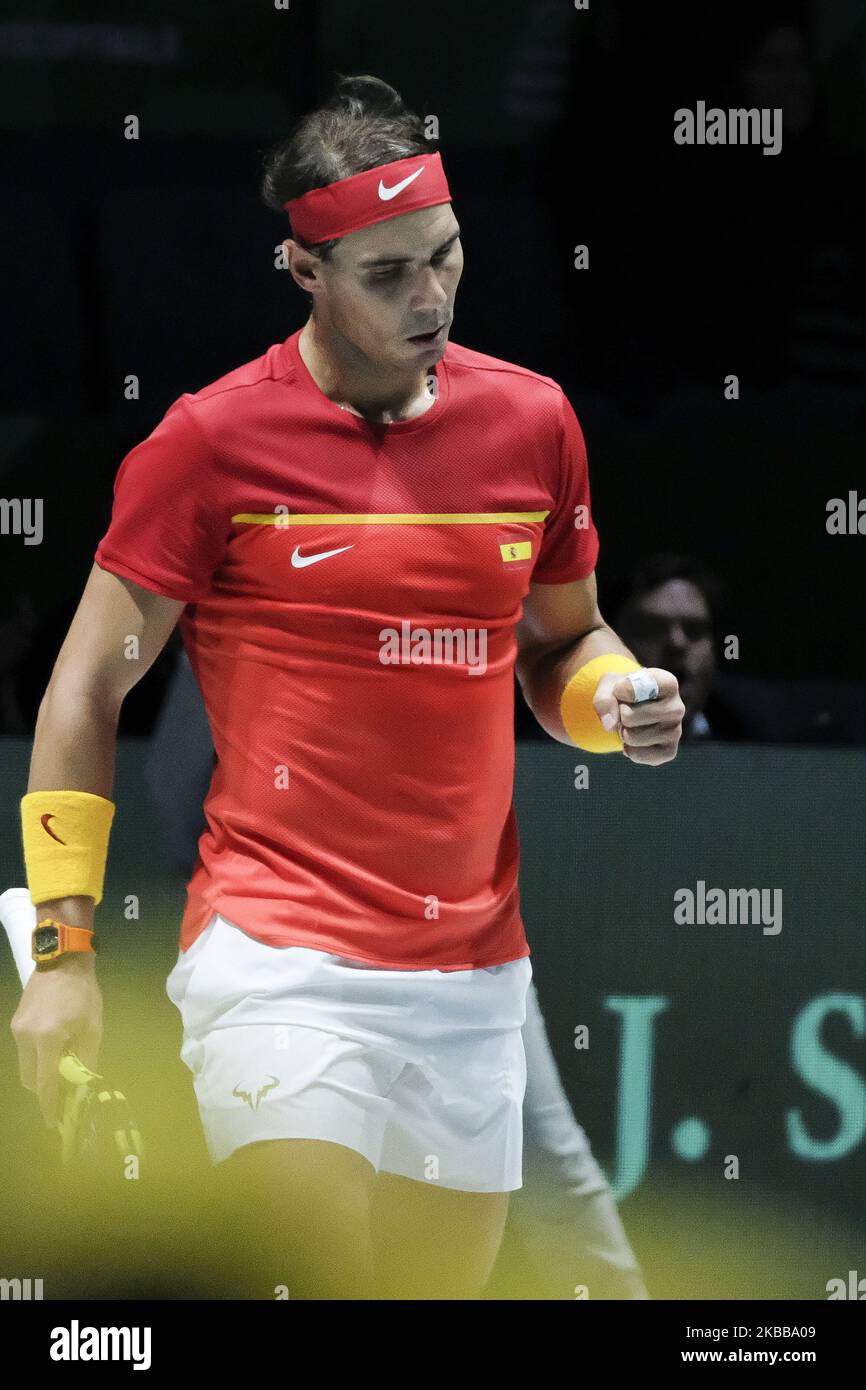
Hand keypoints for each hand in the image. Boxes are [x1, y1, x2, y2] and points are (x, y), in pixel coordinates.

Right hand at [10, 955, 102, 1127]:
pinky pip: (25, 1052)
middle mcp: (26, 1037)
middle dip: (45, 1093)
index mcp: (48, 1039)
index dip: (50, 1106)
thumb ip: (86, 1061)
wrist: (63, 961)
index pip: (45, 1084)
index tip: (56, 1123)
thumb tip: (83, 1088)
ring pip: (25, 1068)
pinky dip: (37, 1060)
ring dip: (41, 1076)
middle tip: (64, 1098)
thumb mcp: (93, 1029)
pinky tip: (54, 1055)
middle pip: (30, 1081)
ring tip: (62, 1074)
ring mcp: (17, 1030)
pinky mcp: (16, 1024)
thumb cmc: (84, 994)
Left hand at [593, 667, 684, 765]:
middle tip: (626, 711)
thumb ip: (604, 698)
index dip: (618, 691)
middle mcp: (677, 707)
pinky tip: (636, 739)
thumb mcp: (609, 685)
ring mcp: (676, 731)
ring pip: (630, 737)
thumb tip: (610, 726)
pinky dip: (628, 749)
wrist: (633, 709)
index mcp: (667, 683)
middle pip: (628, 717)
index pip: (632, 689)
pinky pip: (636, 755)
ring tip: (631, 724)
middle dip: (619, 716)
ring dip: (622, 732)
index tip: (624, 689)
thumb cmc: (624, 692)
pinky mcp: (669, 751)